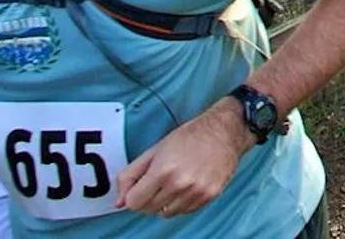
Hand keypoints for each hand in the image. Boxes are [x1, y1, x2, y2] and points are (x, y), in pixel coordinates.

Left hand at [116, 101, 250, 216]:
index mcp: (163, 171)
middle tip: (157, 182)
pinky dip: (181, 202)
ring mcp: (196, 192)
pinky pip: (185, 211)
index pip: (134, 203)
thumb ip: (131, 175)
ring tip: (173, 183)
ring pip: (167, 213)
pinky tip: (186, 185)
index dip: (133, 195)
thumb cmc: (190, 136)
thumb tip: (119, 202)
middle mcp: (180, 184)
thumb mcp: (155, 150)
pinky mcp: (209, 195)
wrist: (225, 131)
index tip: (140, 186)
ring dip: (165, 202)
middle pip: (149, 209)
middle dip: (148, 198)